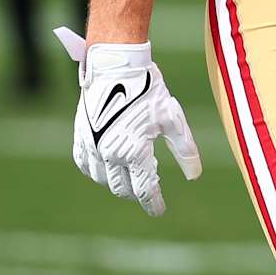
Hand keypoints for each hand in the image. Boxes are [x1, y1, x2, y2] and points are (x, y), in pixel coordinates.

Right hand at [54, 27, 202, 215]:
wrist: (116, 64)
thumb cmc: (147, 89)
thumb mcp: (172, 117)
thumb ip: (184, 148)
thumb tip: (194, 175)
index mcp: (133, 151)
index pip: (144, 189)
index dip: (153, 203)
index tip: (159, 210)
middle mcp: (109, 153)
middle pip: (121, 188)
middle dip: (135, 192)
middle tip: (148, 188)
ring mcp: (92, 145)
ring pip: (102, 179)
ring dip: (116, 182)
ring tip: (130, 176)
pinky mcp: (81, 134)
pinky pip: (84, 164)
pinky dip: (95, 170)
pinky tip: (105, 167)